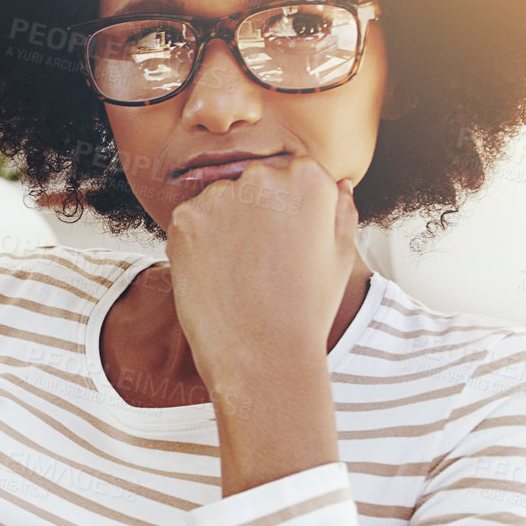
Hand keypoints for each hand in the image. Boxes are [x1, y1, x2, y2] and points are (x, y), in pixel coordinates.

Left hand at [164, 154, 357, 390]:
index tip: (283, 240)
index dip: (284, 210)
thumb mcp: (340, 255)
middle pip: (251, 182)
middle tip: (259, 259)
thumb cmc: (306, 307)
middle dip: (252, 211)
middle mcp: (263, 177)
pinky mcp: (185, 218)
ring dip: (223, 225)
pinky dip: (197, 242)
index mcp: (308, 177)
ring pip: (218, 200)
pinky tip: (216, 273)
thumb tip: (337, 184)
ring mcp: (220, 196)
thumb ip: (339, 210)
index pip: (289, 173)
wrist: (262, 352)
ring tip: (239, 270)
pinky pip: (190, 221)